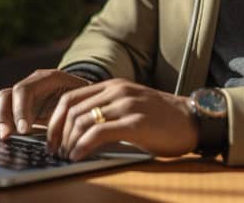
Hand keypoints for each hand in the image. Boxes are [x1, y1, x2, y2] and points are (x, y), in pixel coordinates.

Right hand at [0, 69, 89, 137]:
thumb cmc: (86, 99)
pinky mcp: (19, 106)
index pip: (25, 91)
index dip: (21, 110)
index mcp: (48, 78)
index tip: (24, 130)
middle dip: (5, 116)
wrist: (86, 96)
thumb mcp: (83, 101)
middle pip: (9, 95)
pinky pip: (1, 109)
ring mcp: (24, 94)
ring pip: (2, 101)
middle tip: (7, 136)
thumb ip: (73, 109)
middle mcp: (32, 83)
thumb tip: (68, 127)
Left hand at [46, 78, 198, 160]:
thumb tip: (76, 130)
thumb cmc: (162, 119)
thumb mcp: (130, 106)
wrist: (193, 120)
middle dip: (58, 134)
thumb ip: (107, 110)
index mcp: (113, 85)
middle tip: (55, 152)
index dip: (55, 120)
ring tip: (66, 157)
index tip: (50, 139)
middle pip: (72, 110)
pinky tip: (78, 156)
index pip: (70, 97)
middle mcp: (118, 91)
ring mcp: (127, 105)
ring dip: (69, 142)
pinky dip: (83, 146)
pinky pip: (99, 132)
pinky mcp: (136, 122)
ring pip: (82, 120)